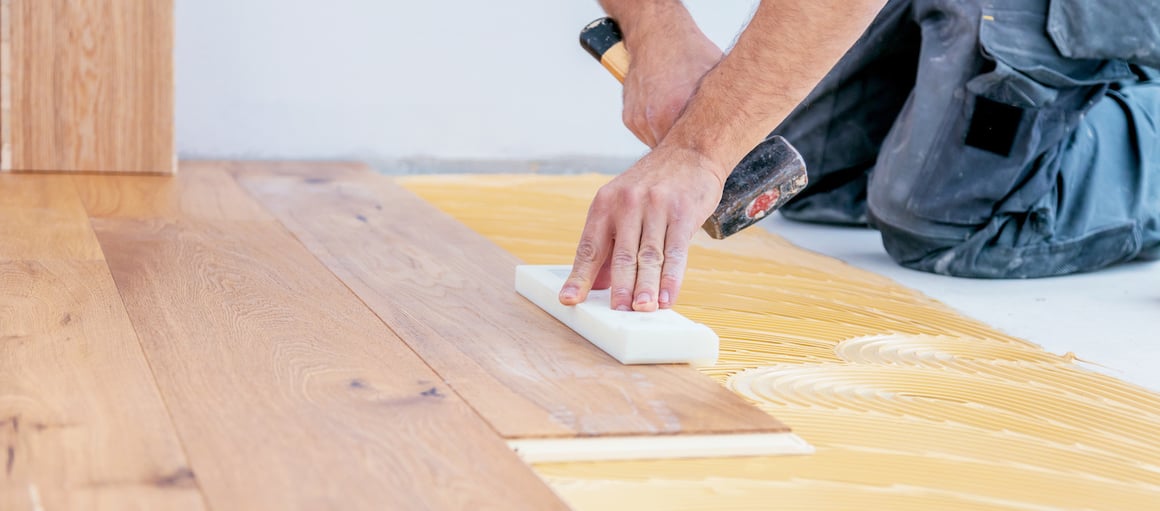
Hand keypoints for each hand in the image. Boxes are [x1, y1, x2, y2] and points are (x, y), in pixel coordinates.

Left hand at [558, 145, 724, 310]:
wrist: (689, 151)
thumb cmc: (653, 186)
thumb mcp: (623, 204)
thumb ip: (610, 244)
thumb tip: (596, 285)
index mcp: (605, 204)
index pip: (589, 247)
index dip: (580, 276)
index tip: (569, 299)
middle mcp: (628, 203)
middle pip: (622, 254)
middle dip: (619, 286)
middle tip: (616, 311)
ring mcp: (656, 207)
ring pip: (649, 256)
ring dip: (647, 286)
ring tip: (642, 309)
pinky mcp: (683, 213)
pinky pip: (676, 251)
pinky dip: (672, 278)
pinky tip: (668, 297)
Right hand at [621, 26, 721, 146]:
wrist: (656, 37)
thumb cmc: (688, 53)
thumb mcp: (716, 79)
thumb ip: (721, 108)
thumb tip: (739, 126)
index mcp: (676, 110)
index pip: (691, 152)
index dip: (702, 154)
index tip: (709, 152)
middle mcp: (654, 118)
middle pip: (674, 152)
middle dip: (687, 149)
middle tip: (699, 141)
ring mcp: (640, 119)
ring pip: (659, 145)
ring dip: (670, 138)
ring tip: (681, 119)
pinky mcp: (630, 118)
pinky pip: (647, 134)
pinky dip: (657, 129)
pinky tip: (666, 112)